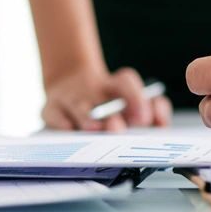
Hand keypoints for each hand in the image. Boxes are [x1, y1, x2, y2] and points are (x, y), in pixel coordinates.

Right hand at [42, 66, 171, 130]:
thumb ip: (151, 113)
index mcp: (115, 86)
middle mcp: (92, 89)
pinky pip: (52, 113)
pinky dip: (60, 121)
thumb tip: (160, 122)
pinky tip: (68, 128)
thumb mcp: (130, 107)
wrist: (69, 85)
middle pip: (100, 97)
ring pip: (77, 105)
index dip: (135, 97)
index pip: (125, 82)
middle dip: (110, 113)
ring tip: (93, 129)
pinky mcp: (50, 108)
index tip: (144, 119)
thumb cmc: (106, 105)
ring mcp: (69, 97)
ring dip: (86, 116)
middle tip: (118, 128)